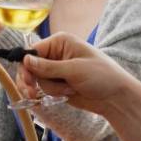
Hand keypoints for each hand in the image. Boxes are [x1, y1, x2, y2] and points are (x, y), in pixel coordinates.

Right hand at [21, 33, 140, 117]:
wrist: (115, 97)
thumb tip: (25, 60)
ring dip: (51, 89)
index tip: (27, 81)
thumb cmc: (101, 76)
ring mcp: (56, 70)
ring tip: (69, 90)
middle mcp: (55, 54)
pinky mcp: (58, 84)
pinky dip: (50, 94)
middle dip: (34, 81)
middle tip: (34, 93)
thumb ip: (48, 67)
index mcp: (60, 42)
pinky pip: (44, 90)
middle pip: (30, 67)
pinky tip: (64, 95)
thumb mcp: (74, 70)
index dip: (26, 67)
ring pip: (38, 81)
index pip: (32, 51)